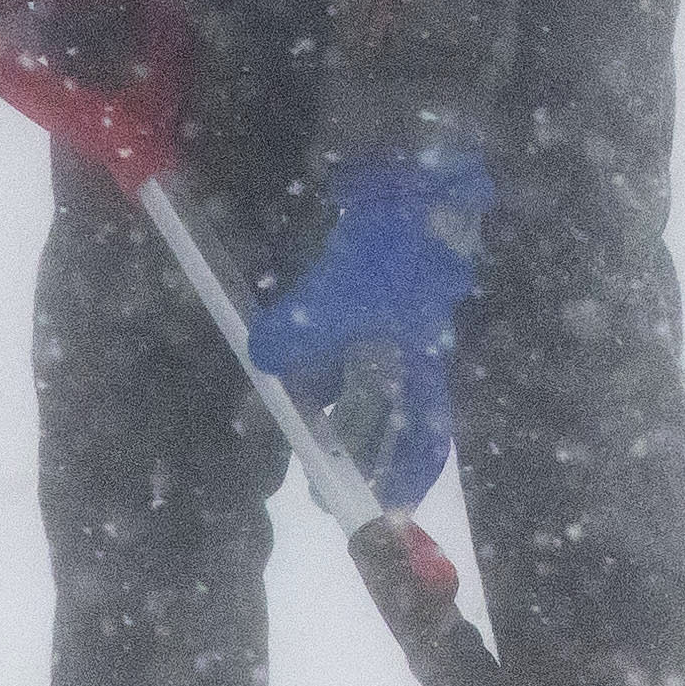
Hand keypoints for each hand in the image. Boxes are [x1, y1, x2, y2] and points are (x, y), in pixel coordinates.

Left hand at [246, 145, 488, 508]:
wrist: (410, 173)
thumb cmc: (391, 244)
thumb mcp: (342, 295)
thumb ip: (300, 335)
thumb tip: (261, 362)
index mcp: (422, 361)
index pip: (424, 438)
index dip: (406, 480)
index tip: (379, 512)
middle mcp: (412, 350)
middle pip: (389, 419)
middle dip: (355, 452)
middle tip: (321, 481)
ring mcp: (392, 323)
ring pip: (363, 383)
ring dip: (332, 410)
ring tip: (298, 427)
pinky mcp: (370, 294)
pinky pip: (344, 346)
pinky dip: (320, 364)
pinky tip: (290, 367)